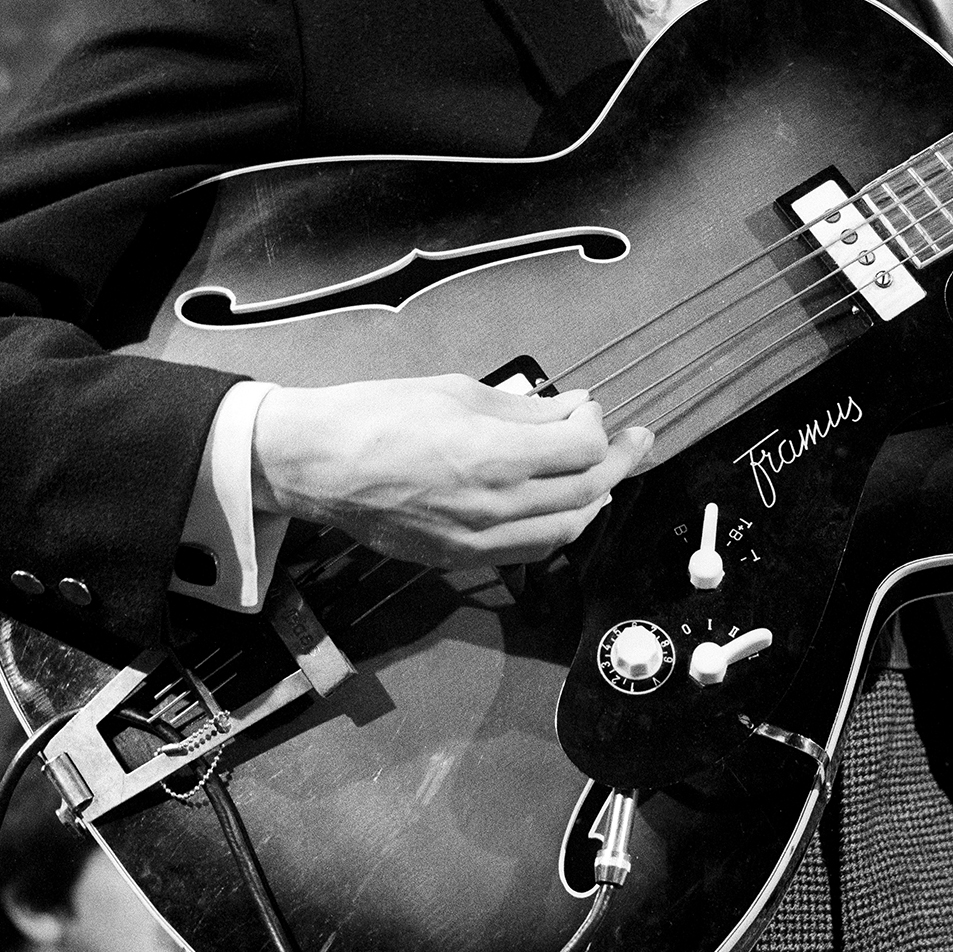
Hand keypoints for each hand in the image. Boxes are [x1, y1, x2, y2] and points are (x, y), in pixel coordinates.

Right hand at [251, 374, 651, 567]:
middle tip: (635, 439)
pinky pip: (530, 550)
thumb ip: (524, 409)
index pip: (581, 449)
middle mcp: (494, 507)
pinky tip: (565, 503)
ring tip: (605, 472)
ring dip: (595, 498)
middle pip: (586, 491)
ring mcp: (478, 541)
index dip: (597, 426)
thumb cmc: (380, 413)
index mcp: (493, 456)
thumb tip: (574, 410)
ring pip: (565, 529)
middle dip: (618, 461)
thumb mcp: (458, 392)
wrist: (317, 464)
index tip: (590, 407)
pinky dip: (559, 526)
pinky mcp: (460, 559)